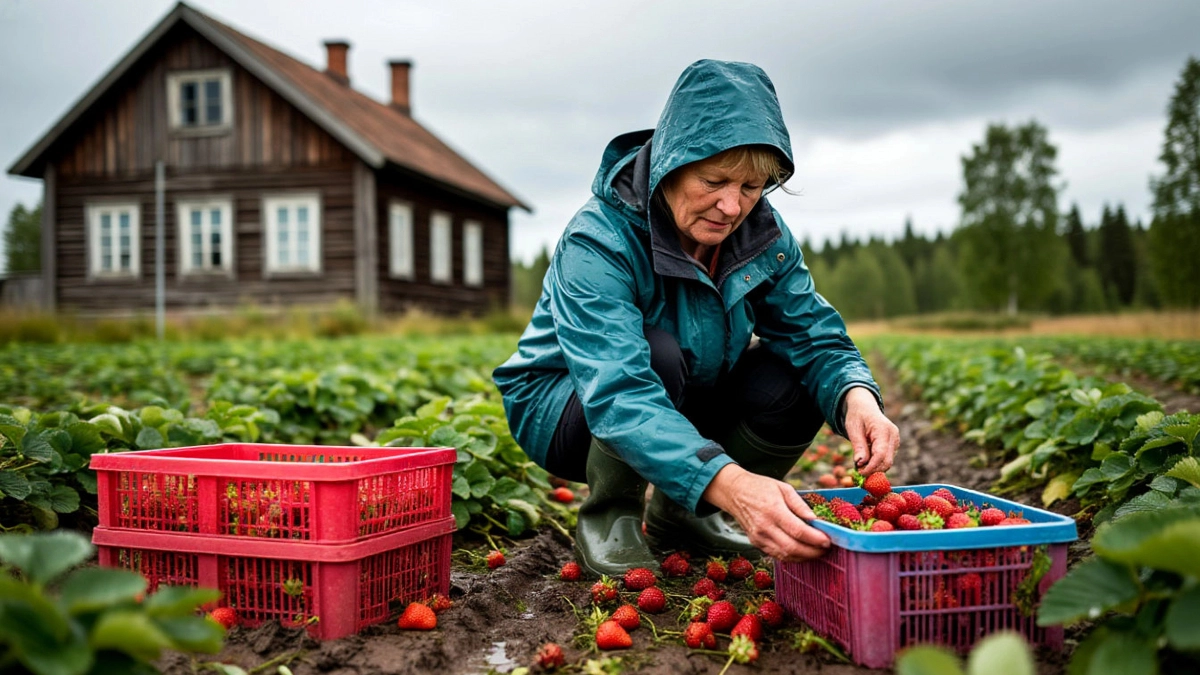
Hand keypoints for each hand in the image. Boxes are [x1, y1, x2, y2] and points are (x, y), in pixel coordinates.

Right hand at [701, 464, 830, 561]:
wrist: (734, 492)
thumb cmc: (760, 487)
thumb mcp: (783, 487)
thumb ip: (799, 504)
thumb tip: (815, 519)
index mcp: (773, 510)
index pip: (798, 531)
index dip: (815, 539)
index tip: (828, 540)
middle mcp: (764, 527)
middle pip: (792, 548)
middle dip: (813, 552)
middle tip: (827, 549)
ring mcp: (759, 538)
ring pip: (785, 555)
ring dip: (804, 557)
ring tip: (818, 551)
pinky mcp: (756, 543)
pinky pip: (777, 555)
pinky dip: (792, 556)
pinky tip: (803, 551)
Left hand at [843, 387, 898, 475]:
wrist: (865, 407)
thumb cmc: (857, 416)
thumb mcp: (853, 429)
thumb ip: (858, 446)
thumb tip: (860, 463)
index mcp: (883, 429)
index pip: (880, 454)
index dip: (871, 467)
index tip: (860, 473)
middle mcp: (893, 435)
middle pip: (887, 461)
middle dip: (873, 470)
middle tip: (858, 472)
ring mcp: (895, 440)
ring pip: (887, 462)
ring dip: (874, 467)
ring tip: (860, 465)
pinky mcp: (894, 445)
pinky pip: (886, 458)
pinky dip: (876, 463)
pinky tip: (866, 459)